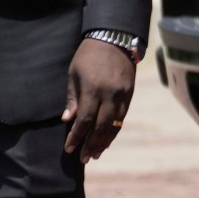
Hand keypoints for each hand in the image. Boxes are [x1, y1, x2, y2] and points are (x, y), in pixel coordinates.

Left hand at [62, 36, 136, 160]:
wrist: (115, 38)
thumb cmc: (88, 55)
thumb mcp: (74, 74)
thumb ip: (72, 98)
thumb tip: (68, 120)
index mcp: (92, 89)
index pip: (84, 120)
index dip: (76, 137)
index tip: (69, 148)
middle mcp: (109, 94)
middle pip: (101, 126)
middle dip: (91, 144)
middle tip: (84, 158)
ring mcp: (122, 95)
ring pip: (114, 125)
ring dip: (105, 141)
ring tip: (96, 154)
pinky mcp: (130, 94)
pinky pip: (122, 117)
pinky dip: (115, 130)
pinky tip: (108, 139)